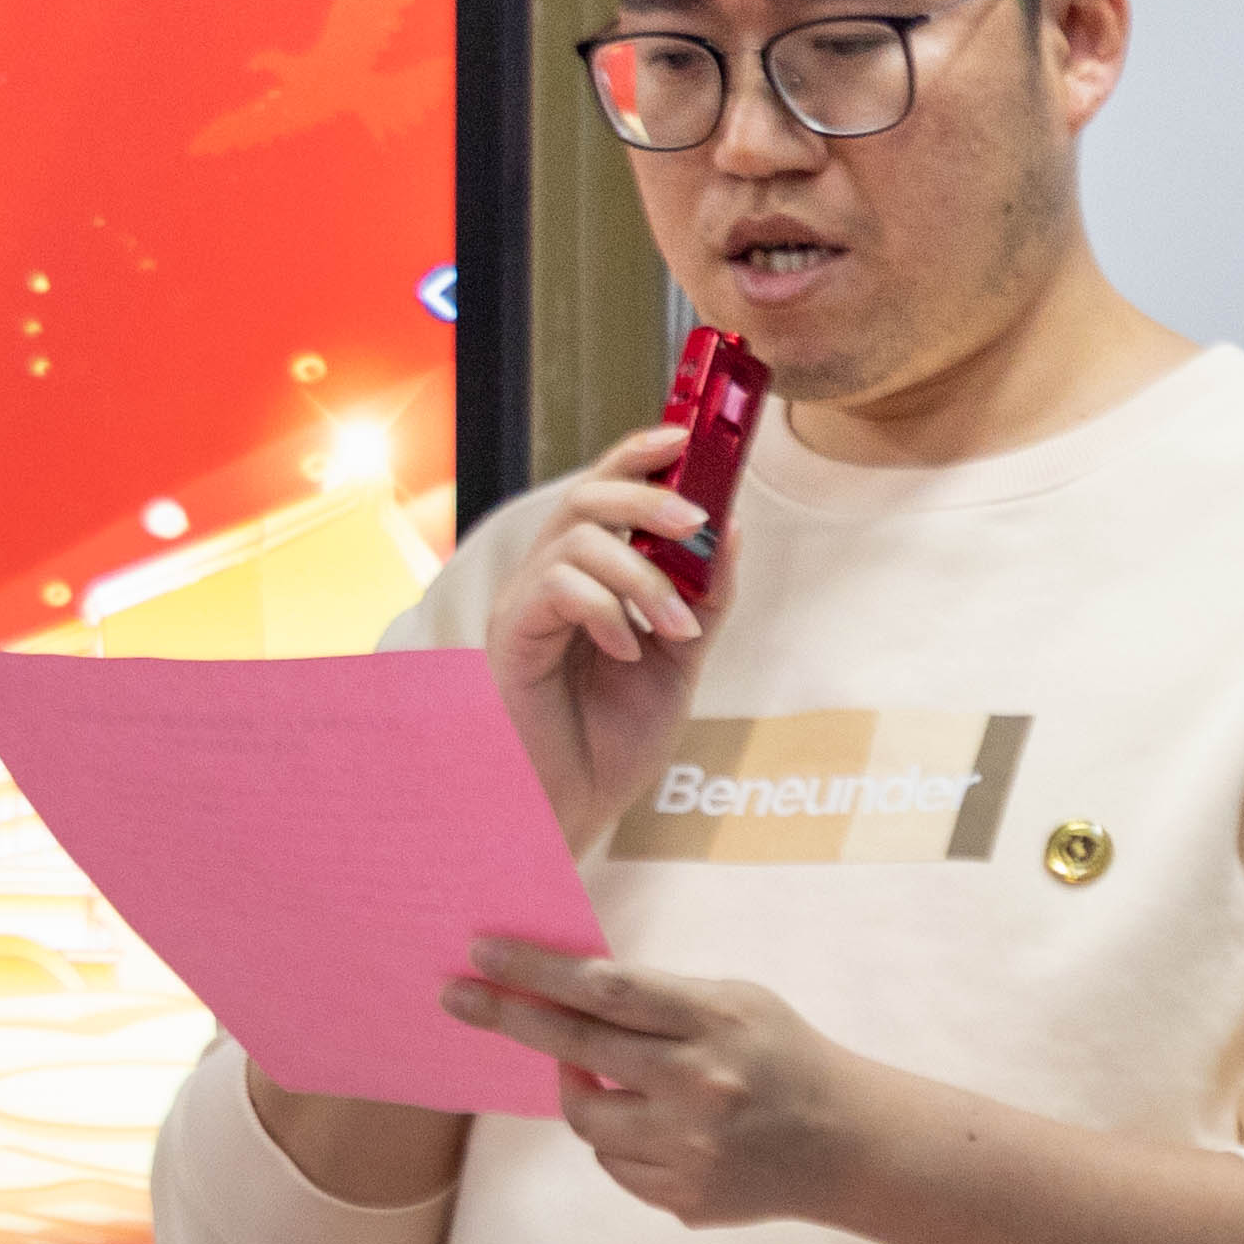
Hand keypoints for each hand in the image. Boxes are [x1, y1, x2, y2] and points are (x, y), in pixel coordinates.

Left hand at [439, 937, 879, 1230]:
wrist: (850, 1145)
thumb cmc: (783, 1055)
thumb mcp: (736, 1002)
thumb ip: (659, 999)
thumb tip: (562, 990)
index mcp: (715, 1022)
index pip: (607, 988)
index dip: (537, 971)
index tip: (481, 953)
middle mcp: (700, 1086)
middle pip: (577, 1050)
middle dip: (509, 1018)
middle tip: (456, 997)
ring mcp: (691, 1149)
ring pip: (585, 1119)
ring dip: (580, 1093)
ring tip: (608, 1077)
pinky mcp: (686, 1198)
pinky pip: (616, 1164)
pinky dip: (623, 1140)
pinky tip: (664, 1127)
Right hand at [481, 424, 720, 844]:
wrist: (568, 808)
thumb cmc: (610, 739)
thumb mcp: (681, 661)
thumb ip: (705, 595)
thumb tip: (731, 525)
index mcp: (591, 575)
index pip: (609, 490)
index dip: (643, 453)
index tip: (688, 435)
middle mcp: (553, 578)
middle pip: (587, 494)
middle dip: (647, 495)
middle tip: (695, 523)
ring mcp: (528, 604)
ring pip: (578, 537)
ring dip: (643, 575)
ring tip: (676, 628)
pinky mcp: (513, 633)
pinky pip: (557, 585)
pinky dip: (604, 610)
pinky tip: (624, 653)